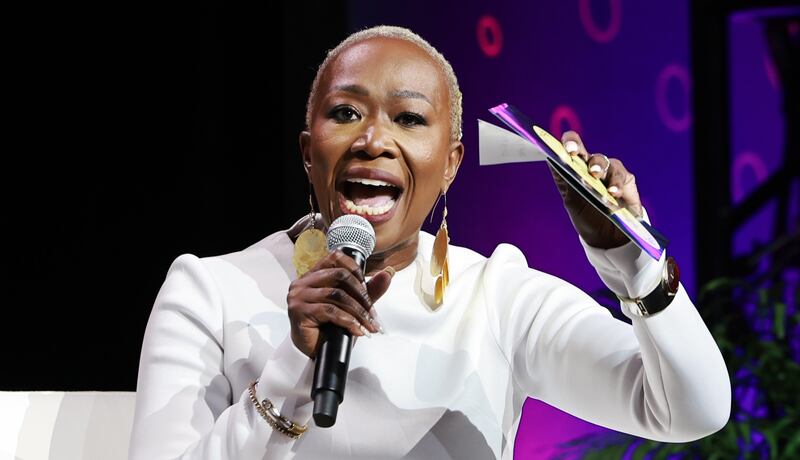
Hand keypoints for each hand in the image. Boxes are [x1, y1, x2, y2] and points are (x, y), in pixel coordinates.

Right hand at [286, 250, 393, 357]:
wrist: (313, 351)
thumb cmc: (329, 327)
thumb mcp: (352, 305)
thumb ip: (368, 290)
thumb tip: (387, 273)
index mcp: (313, 275)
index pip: (336, 257)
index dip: (355, 270)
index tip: (366, 288)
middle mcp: (303, 282)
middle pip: (339, 275)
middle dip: (361, 295)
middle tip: (372, 313)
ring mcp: (299, 296)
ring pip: (337, 294)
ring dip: (358, 312)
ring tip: (368, 325)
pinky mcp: (299, 312)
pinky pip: (330, 311)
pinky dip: (348, 321)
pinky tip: (357, 330)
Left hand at [549, 130, 642, 248]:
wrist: (607, 237)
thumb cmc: (586, 217)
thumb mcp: (572, 202)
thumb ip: (565, 182)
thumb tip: (553, 161)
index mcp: (575, 169)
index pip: (571, 147)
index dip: (569, 142)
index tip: (566, 148)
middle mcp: (591, 166)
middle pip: (586, 151)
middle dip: (580, 150)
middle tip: (574, 154)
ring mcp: (609, 172)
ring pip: (604, 162)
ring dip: (599, 168)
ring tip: (595, 176)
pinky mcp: (626, 181)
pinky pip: (621, 177)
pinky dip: (616, 184)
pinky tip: (612, 193)